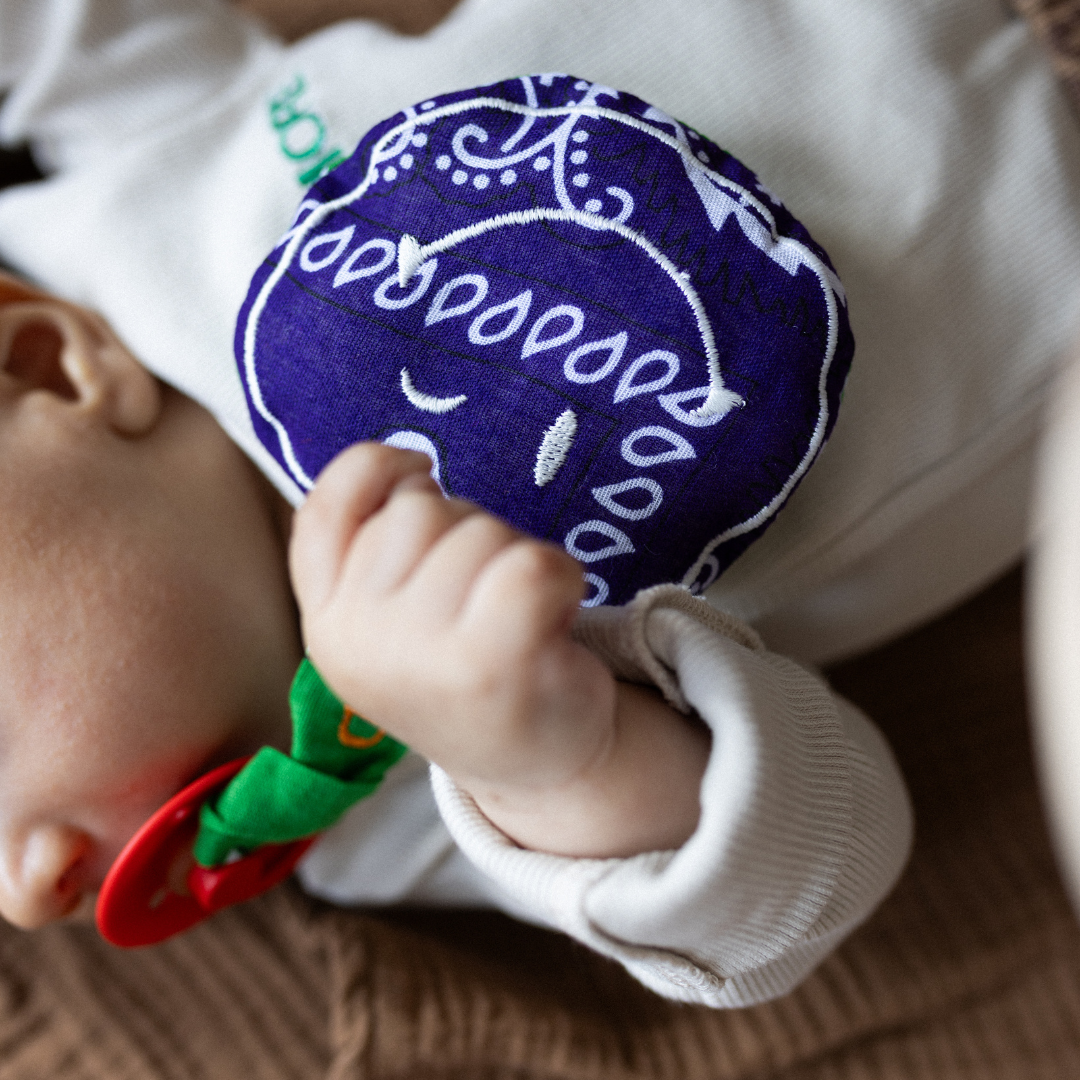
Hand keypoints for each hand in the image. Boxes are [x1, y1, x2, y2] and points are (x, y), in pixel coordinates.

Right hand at [290, 443, 706, 855]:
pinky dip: (562, 576)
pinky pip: (533, 563)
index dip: (373, 468)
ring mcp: (421, 654)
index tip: (421, 470)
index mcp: (328, 624)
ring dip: (517, 556)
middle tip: (488, 596)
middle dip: (468, 530)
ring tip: (521, 616)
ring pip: (479, 530)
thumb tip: (408, 469)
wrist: (538, 769)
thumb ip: (380, 550)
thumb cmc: (471, 672)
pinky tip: (556, 617)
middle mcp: (358, 640)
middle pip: (418, 509)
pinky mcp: (493, 664)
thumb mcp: (400, 621)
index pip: (324, 511)